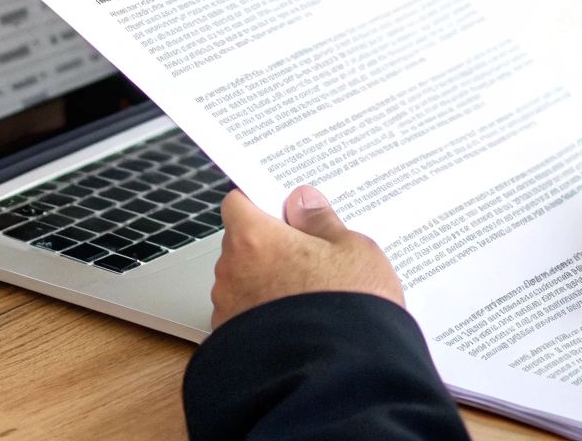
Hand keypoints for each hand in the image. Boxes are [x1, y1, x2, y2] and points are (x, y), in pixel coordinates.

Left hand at [209, 185, 404, 328]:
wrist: (342, 380)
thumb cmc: (348, 311)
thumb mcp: (353, 251)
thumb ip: (321, 222)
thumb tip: (303, 201)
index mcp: (254, 239)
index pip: (238, 203)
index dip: (262, 203)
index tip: (285, 209)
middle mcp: (231, 272)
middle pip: (242, 244)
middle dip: (269, 247)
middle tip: (310, 256)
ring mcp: (228, 311)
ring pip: (243, 283)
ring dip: (266, 284)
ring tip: (310, 297)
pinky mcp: (233, 344)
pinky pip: (246, 318)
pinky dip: (265, 316)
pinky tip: (299, 324)